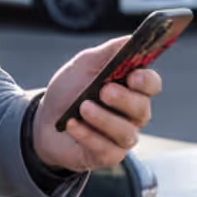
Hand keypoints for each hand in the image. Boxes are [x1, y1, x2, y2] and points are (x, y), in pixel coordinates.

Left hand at [32, 37, 162, 173]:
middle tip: (104, 91)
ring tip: (83, 108)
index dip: (147, 81)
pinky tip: (72, 125)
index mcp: (131, 88)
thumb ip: (110, 52)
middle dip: (124, 100)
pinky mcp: (108, 156)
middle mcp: (132, 114)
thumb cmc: (70, 90)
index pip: (152, 84)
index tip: (133, 76)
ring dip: (104, 119)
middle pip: (142, 109)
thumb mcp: (85, 64)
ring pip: (126, 133)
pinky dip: (87, 135)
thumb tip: (132, 40)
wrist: (44, 120)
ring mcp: (122, 136)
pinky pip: (106, 150)